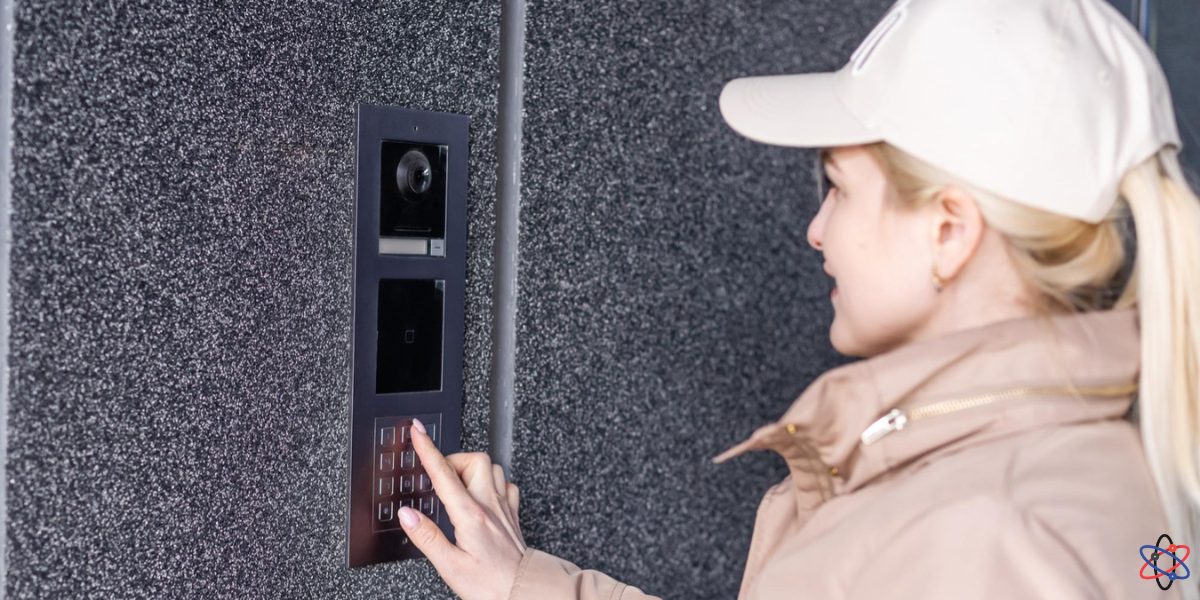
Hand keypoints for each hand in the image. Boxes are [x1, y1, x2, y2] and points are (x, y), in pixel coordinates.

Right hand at [399, 418, 526, 599]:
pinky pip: (505, 484)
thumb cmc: (491, 586)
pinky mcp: (513, 516)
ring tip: (455, 483)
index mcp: (470, 516)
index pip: (444, 473)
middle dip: (451, 459)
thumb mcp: (450, 567)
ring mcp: (504, 509)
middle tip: (436, 474)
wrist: (525, 593)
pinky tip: (482, 494)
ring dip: (471, 468)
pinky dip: (491, 481)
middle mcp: (490, 506)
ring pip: (492, 467)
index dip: (427, 448)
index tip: (416, 431)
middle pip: (473, 460)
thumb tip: (407, 515)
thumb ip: (427, 537)